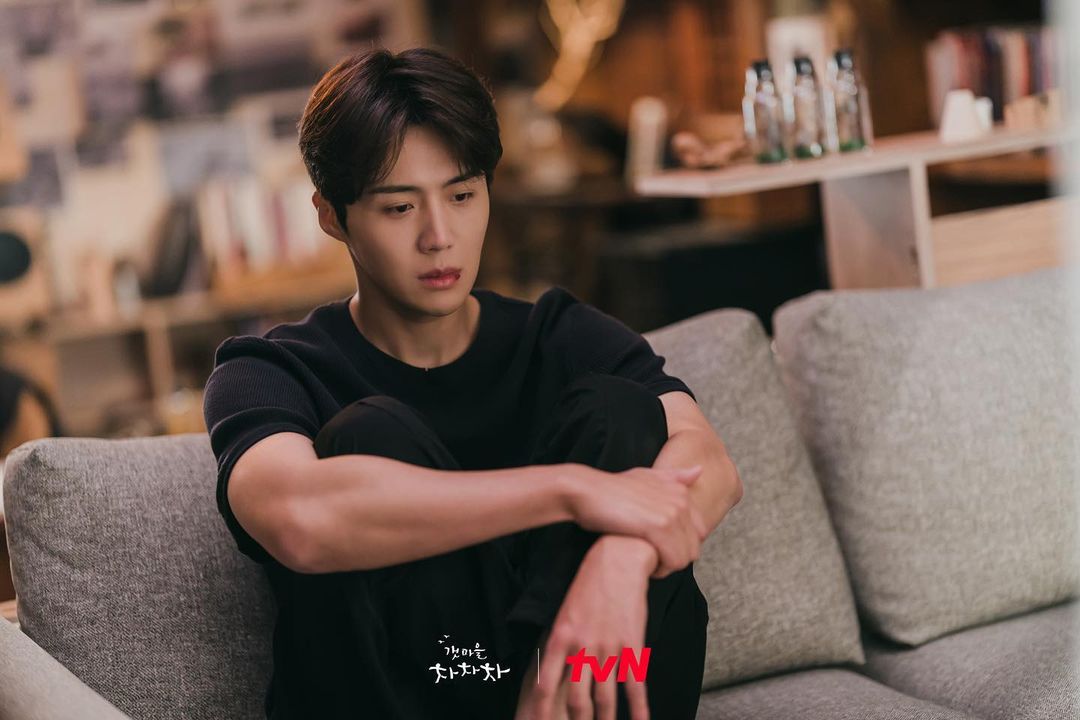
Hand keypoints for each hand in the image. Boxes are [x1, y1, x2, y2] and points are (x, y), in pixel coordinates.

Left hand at [515, 537, 653, 719]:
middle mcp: (582, 648)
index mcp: (559, 640)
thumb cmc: (587, 587)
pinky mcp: (632, 646)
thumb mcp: (564, 615)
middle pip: (577, 701)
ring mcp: (608, 649)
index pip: (545, 685)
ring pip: (605, 699)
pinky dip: (639, 709)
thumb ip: (560, 647)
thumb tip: (554, 675)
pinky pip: (635, 686)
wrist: (616, 562)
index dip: (541, 711)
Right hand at [562, 464, 706, 578]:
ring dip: (666, 566)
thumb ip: (672, 478)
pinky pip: (673, 560)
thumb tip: (698, 471)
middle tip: (650, 557)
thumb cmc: (610, 489)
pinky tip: (642, 562)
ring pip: (684, 557)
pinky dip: (660, 569)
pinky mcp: (659, 526)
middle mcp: (681, 500)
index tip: (657, 546)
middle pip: (693, 548)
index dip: (678, 545)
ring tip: (645, 560)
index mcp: (681, 492)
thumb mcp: (644, 477)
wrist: (585, 492)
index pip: (699, 534)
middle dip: (673, 558)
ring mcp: (672, 512)